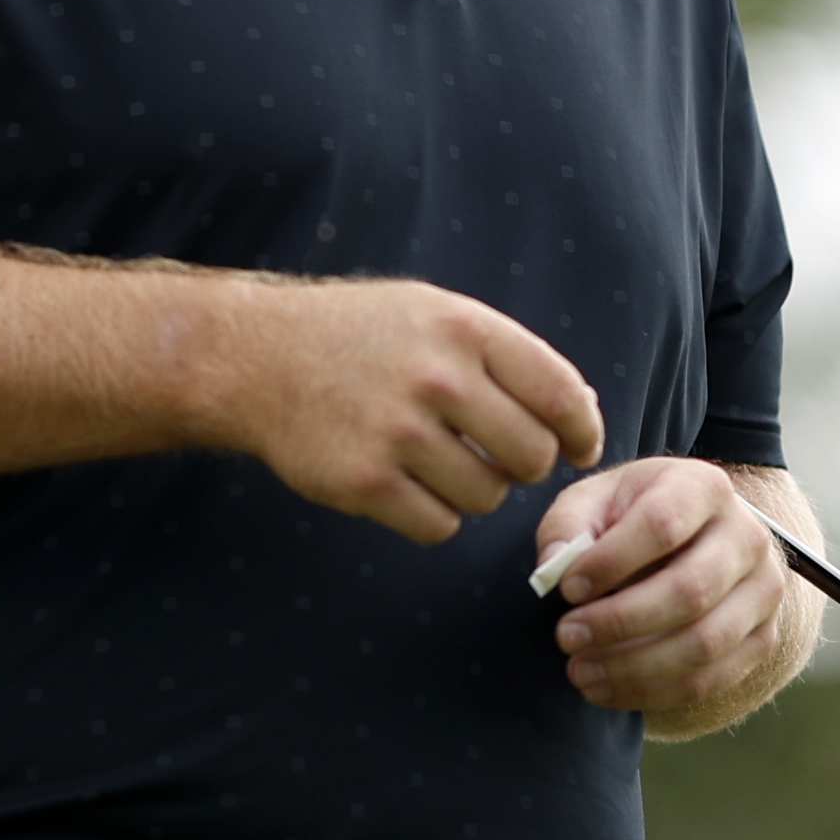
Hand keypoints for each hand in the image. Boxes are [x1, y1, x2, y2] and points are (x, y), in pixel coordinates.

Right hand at [205, 279, 602, 544]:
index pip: (560, 395)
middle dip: (524, 465)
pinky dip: (434, 515)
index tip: (579, 448)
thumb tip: (582, 414)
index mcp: (465, 330)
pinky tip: (410, 485)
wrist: (257, 357)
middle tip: (497, 455)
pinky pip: (439, 525)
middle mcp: (437, 379)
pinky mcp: (364, 482)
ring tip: (441, 461)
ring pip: (487, 497)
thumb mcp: (437, 314)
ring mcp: (397, 433)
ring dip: (476, 490)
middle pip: (530, 457)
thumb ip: (508, 358)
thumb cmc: (361, 335)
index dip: (582, 431)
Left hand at [534, 460, 807, 732]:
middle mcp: (748, 537)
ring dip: (634, 668)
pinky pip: (711, 679)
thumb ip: (568, 526)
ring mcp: (764, 591)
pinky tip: (607, 689)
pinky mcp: (763, 637)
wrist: (692, 536)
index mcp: (705, 488)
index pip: (663, 525)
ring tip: (580, 671)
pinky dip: (653, 693)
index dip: (611, 562)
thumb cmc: (631, 517)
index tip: (566, 588)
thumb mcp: (594, 501)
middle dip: (620, 622)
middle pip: (690, 591)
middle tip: (566, 637)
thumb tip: (554, 565)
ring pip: (704, 643)